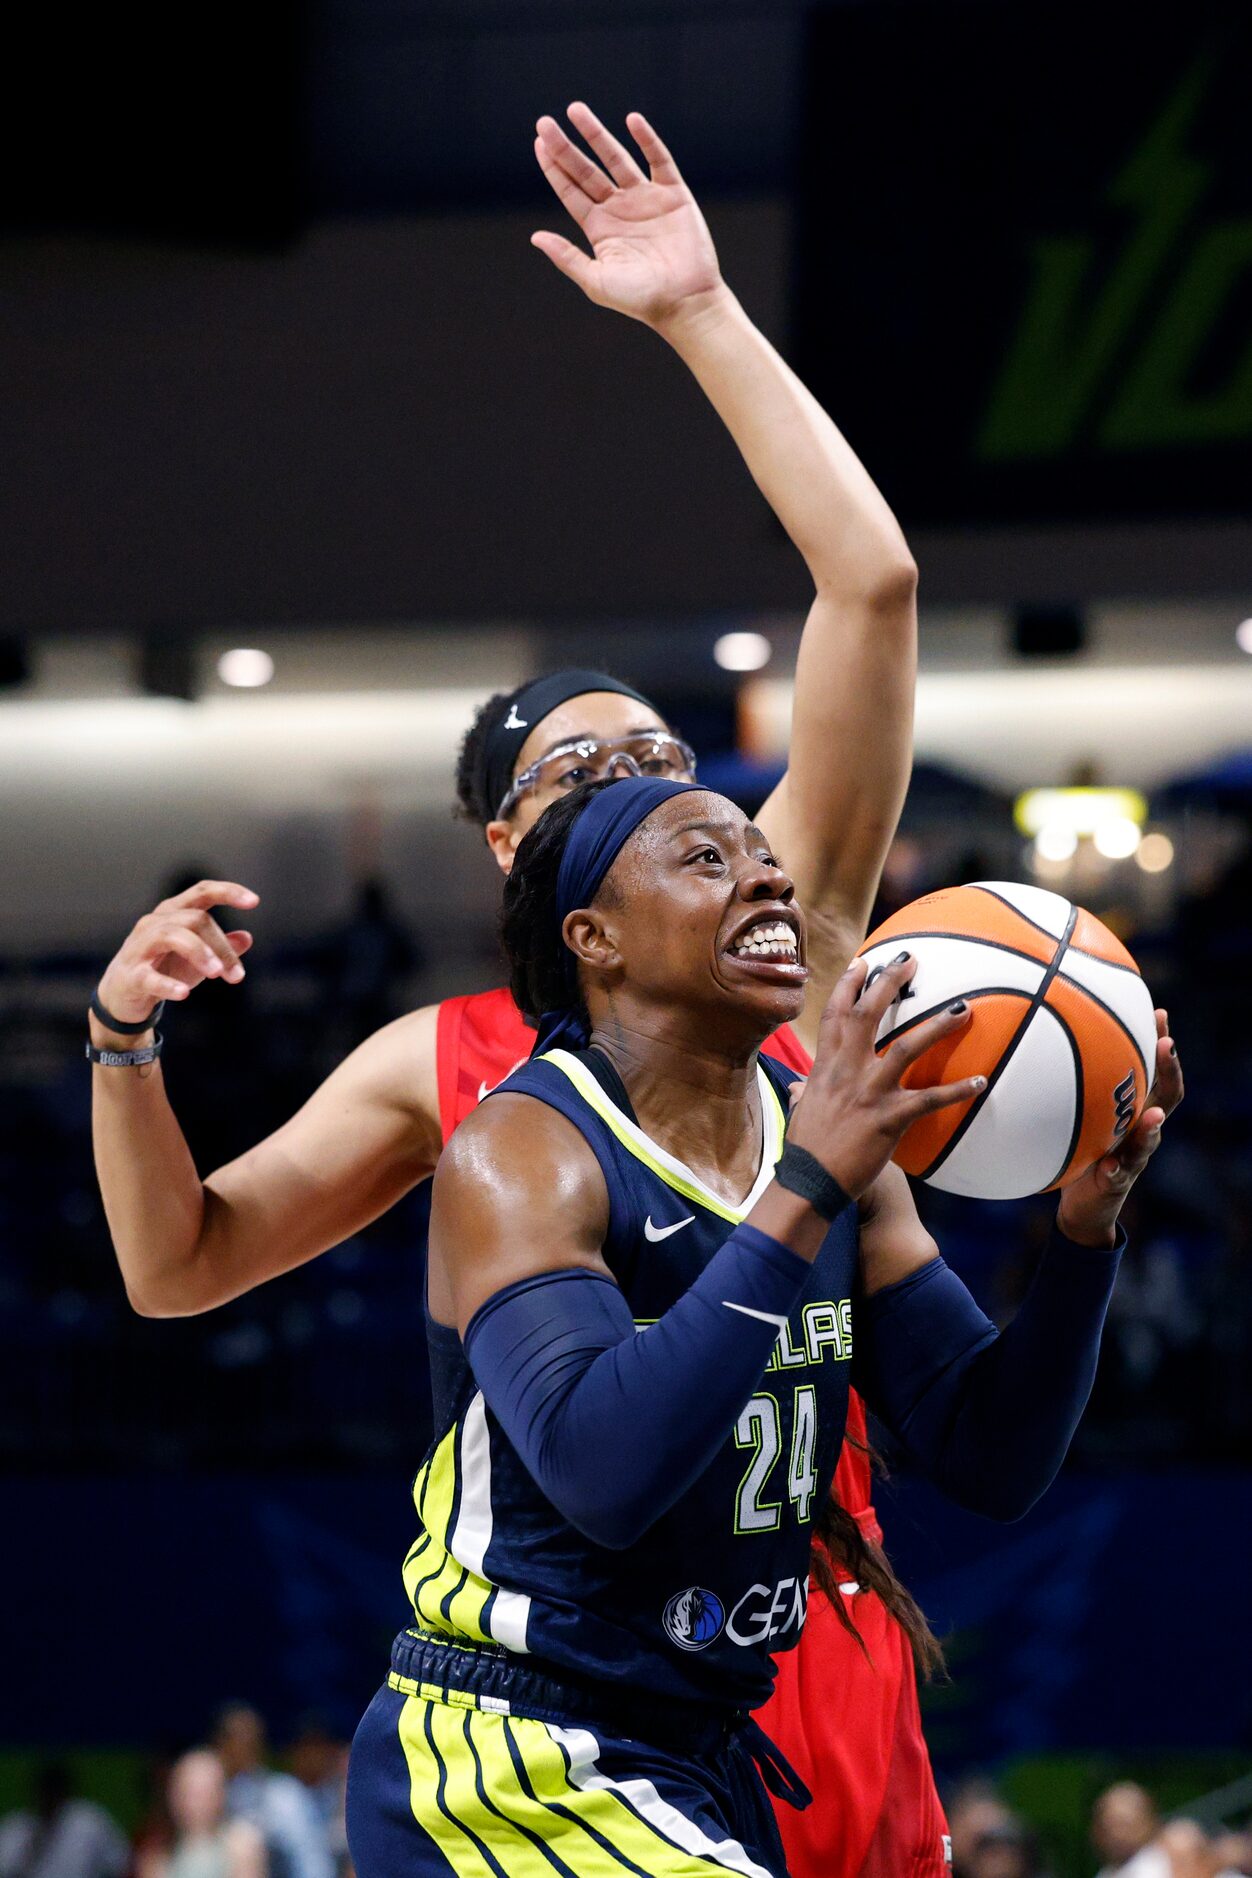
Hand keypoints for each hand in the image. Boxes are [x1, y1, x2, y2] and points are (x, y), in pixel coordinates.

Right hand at [92, 879, 258, 1037]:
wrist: (122, 996)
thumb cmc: (163, 968)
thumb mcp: (197, 959)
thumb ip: (221, 947)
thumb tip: (247, 938)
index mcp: (173, 914)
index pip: (202, 892)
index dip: (228, 892)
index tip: (254, 902)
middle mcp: (155, 923)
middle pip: (195, 920)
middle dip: (221, 946)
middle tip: (237, 975)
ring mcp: (139, 947)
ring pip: (171, 936)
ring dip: (199, 952)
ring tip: (217, 974)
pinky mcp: (130, 976)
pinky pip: (148, 976)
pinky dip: (167, 985)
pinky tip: (184, 994)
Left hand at [531, 103, 723, 329]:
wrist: (685, 302)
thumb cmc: (640, 299)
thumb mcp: (596, 281)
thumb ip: (567, 257)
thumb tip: (535, 237)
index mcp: (599, 227)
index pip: (571, 190)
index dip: (554, 167)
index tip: (539, 143)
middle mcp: (619, 209)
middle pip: (587, 170)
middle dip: (566, 146)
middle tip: (544, 122)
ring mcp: (645, 199)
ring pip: (616, 158)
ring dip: (596, 134)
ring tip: (576, 111)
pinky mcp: (673, 194)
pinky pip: (659, 160)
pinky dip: (647, 140)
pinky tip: (631, 120)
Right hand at [786, 953, 984, 1199]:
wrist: (809, 1181)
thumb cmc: (805, 1149)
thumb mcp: (799, 1111)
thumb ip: (801, 1093)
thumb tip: (796, 1088)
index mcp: (825, 1067)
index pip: (835, 1015)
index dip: (848, 985)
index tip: (863, 962)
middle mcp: (847, 1071)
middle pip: (867, 1015)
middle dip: (888, 983)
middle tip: (910, 960)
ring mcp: (869, 1093)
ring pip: (906, 1047)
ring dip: (937, 1026)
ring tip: (963, 1008)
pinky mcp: (889, 1118)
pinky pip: (929, 1099)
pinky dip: (957, 1090)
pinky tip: (981, 1081)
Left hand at [1057, 1009, 1182, 1247]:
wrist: (1085, 1207)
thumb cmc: (1081, 1151)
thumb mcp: (1080, 1116)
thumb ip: (1072, 1088)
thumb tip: (1042, 1039)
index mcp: (1132, 1111)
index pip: (1156, 1073)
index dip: (1161, 1046)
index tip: (1160, 1014)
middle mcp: (1139, 1130)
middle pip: (1165, 1099)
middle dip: (1168, 1071)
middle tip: (1166, 1046)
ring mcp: (1133, 1158)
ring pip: (1149, 1140)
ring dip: (1151, 1127)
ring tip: (1153, 1116)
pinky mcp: (1116, 1183)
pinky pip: (1119, 1176)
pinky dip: (1116, 1170)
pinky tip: (1109, 1166)